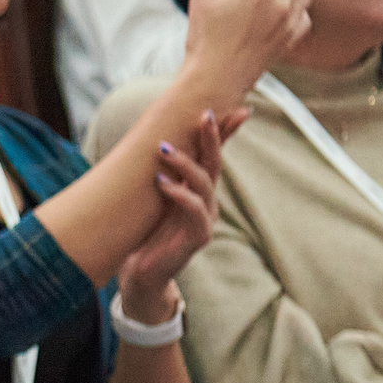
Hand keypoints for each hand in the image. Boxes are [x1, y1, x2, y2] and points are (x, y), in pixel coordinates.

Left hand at [117, 106, 230, 309]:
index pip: (214, 157)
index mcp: (198, 191)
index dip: (226, 134)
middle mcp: (207, 202)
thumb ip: (162, 174)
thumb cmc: (146, 233)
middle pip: (214, 165)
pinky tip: (161, 181)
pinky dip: (178, 193)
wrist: (142, 273)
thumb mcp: (154, 198)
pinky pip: (193, 210)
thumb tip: (154, 140)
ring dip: (184, 163)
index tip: (240, 109)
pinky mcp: (197, 237)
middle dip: (212, 138)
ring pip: (203, 184)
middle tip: (205, 114)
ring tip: (163, 149)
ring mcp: (205, 219)